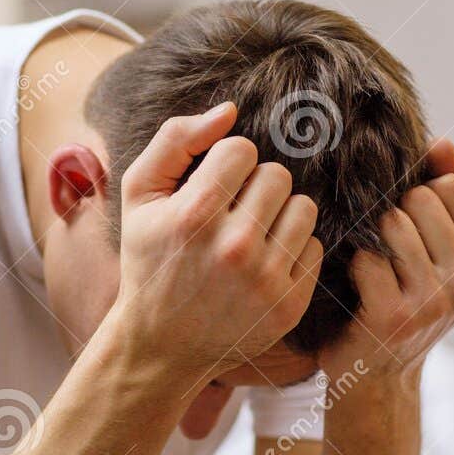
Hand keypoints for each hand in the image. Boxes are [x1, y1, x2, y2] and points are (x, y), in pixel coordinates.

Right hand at [111, 101, 322, 380]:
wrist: (160, 343)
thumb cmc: (149, 260)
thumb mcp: (139, 195)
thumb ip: (175, 140)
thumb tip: (230, 111)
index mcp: (195, 215)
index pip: (242, 150)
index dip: (226, 162)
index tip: (212, 187)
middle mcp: (233, 247)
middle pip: (277, 175)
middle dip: (255, 186)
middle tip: (231, 212)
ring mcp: (265, 280)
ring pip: (303, 207)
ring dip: (279, 213)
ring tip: (251, 233)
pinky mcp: (288, 304)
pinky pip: (314, 247)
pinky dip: (291, 249)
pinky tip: (263, 262)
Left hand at [318, 139, 453, 381]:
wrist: (374, 375)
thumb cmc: (404, 300)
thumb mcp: (438, 249)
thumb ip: (445, 192)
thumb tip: (442, 142)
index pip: (452, 184)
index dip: (420, 196)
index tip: (410, 227)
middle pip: (420, 198)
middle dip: (394, 214)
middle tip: (387, 252)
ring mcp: (436, 301)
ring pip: (391, 223)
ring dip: (371, 239)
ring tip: (373, 268)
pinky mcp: (395, 316)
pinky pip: (365, 256)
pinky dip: (352, 266)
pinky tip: (356, 289)